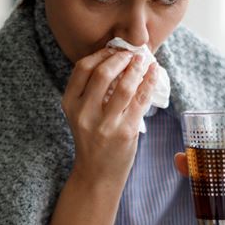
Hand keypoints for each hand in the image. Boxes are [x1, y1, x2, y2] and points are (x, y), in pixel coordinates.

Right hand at [62, 48, 157, 186]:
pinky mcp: (125, 132)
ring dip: (137, 68)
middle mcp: (84, 114)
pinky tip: (153, 73)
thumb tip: (117, 59)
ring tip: (143, 61)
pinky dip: (149, 82)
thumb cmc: (93, 141)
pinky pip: (140, 100)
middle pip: (102, 73)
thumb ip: (92, 92)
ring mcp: (105, 124)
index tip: (113, 49)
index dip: (100, 54)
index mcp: (70, 105)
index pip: (82, 68)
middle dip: (120, 58)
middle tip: (132, 54)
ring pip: (124, 86)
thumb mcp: (82, 115)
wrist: (97, 175)